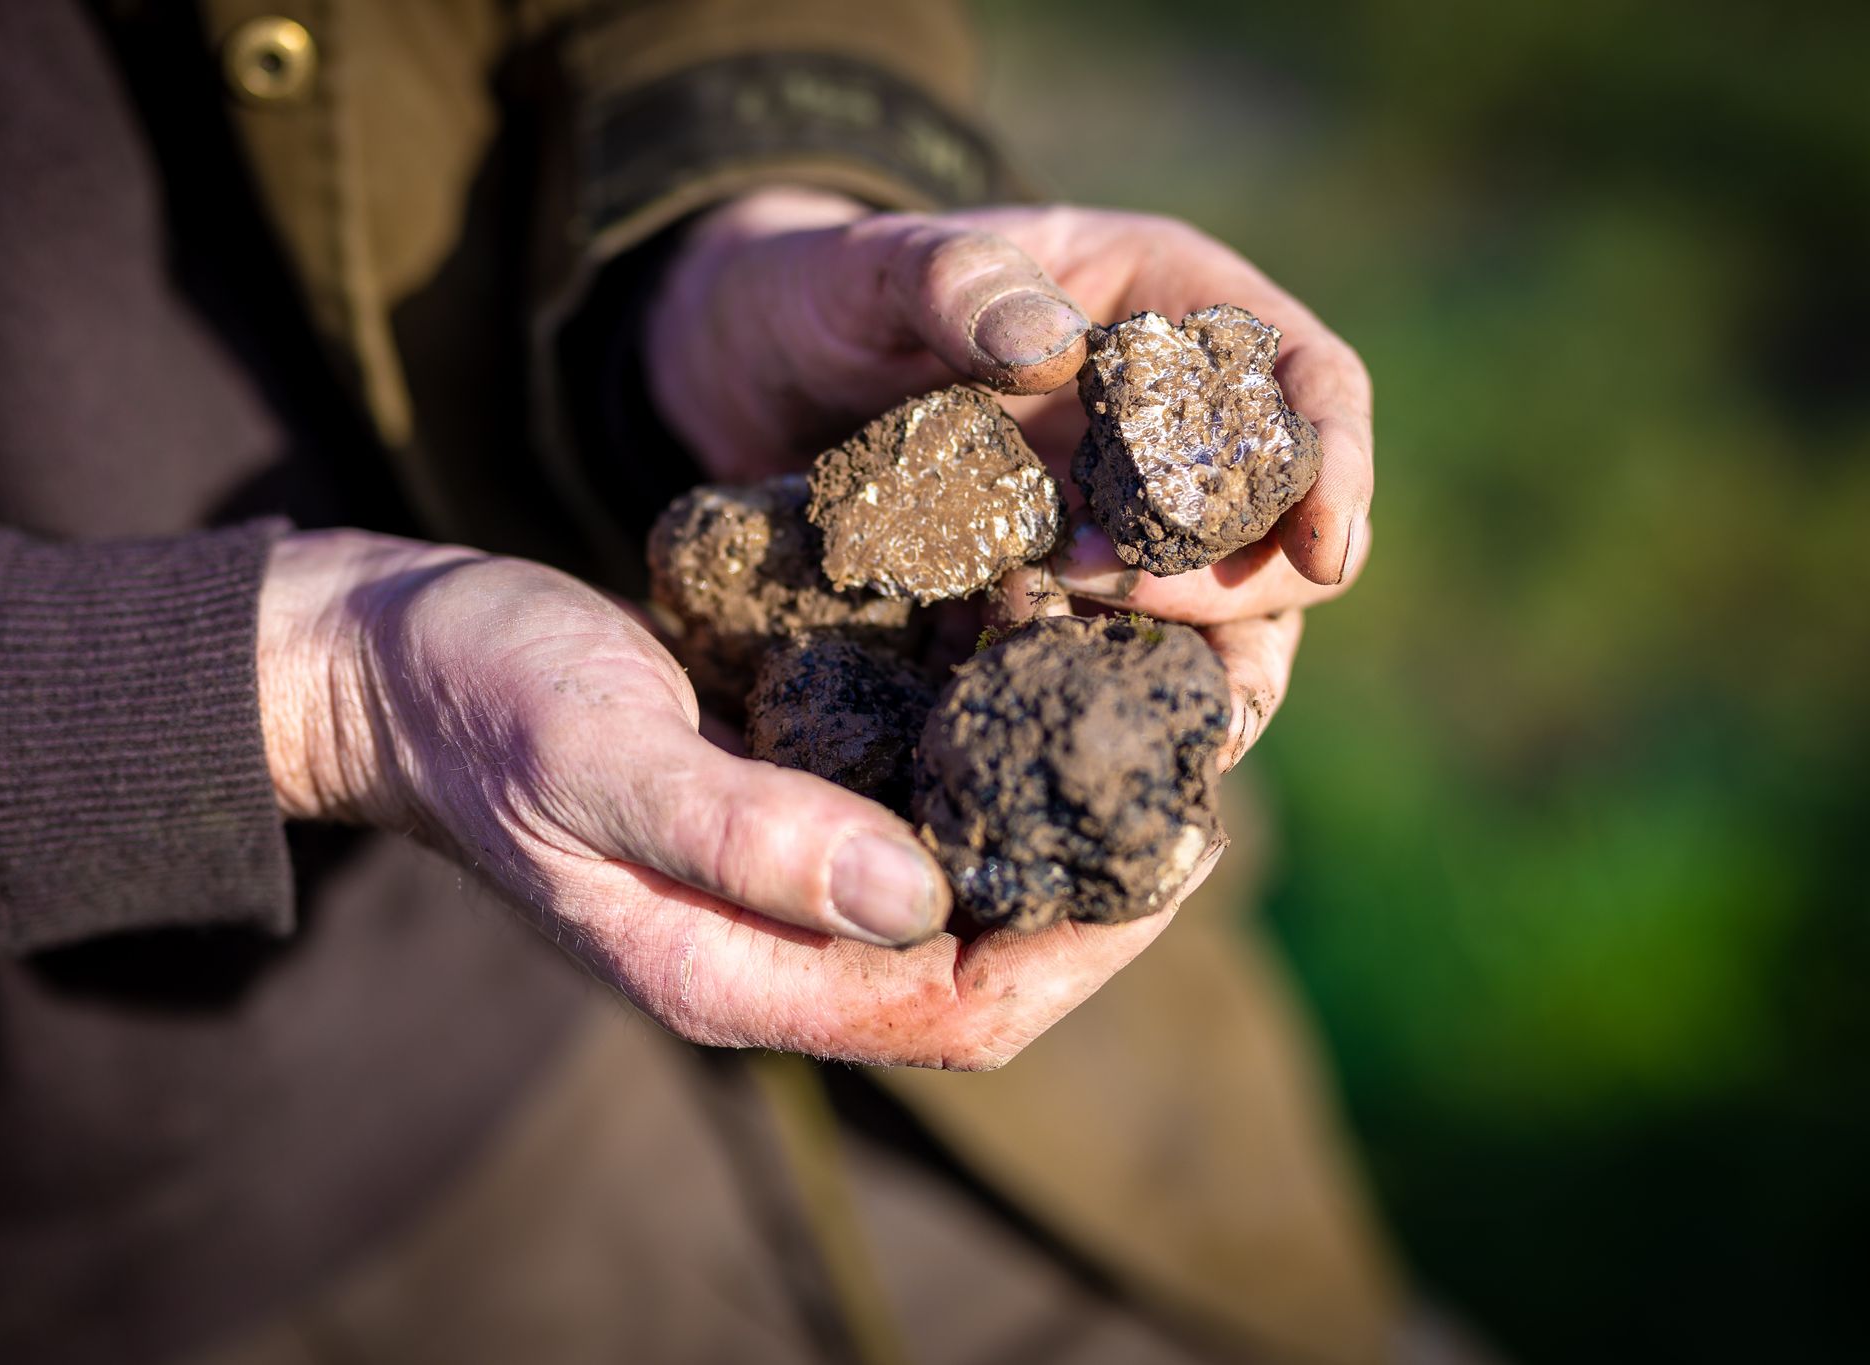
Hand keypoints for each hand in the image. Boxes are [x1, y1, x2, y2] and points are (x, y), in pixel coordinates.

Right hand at [256, 529, 1233, 1067]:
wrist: (396, 657)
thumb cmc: (482, 708)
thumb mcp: (600, 764)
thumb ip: (749, 840)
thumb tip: (922, 895)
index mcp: (736, 974)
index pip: (960, 1012)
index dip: (1085, 949)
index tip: (1178, 844)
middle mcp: (779, 942)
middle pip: (988, 955)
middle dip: (1101, 878)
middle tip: (1193, 762)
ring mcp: (784, 870)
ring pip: (966, 874)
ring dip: (1058, 801)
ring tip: (1147, 702)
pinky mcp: (785, 792)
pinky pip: (918, 793)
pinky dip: (990, 740)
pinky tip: (1041, 653)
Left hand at [645, 190, 1373, 622]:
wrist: (741, 376)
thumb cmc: (820, 292)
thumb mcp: (868, 268)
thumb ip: (953, 280)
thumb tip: (1054, 345)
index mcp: (1171, 310)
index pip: (1311, 384)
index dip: (1336, 466)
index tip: (1324, 548)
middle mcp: (1168, 429)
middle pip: (1277, 528)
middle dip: (1227, 579)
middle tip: (1114, 590)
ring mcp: (1116, 524)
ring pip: (1214, 624)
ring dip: (1176, 664)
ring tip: (1093, 687)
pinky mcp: (1053, 603)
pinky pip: (1108, 664)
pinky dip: (1087, 694)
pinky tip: (1026, 715)